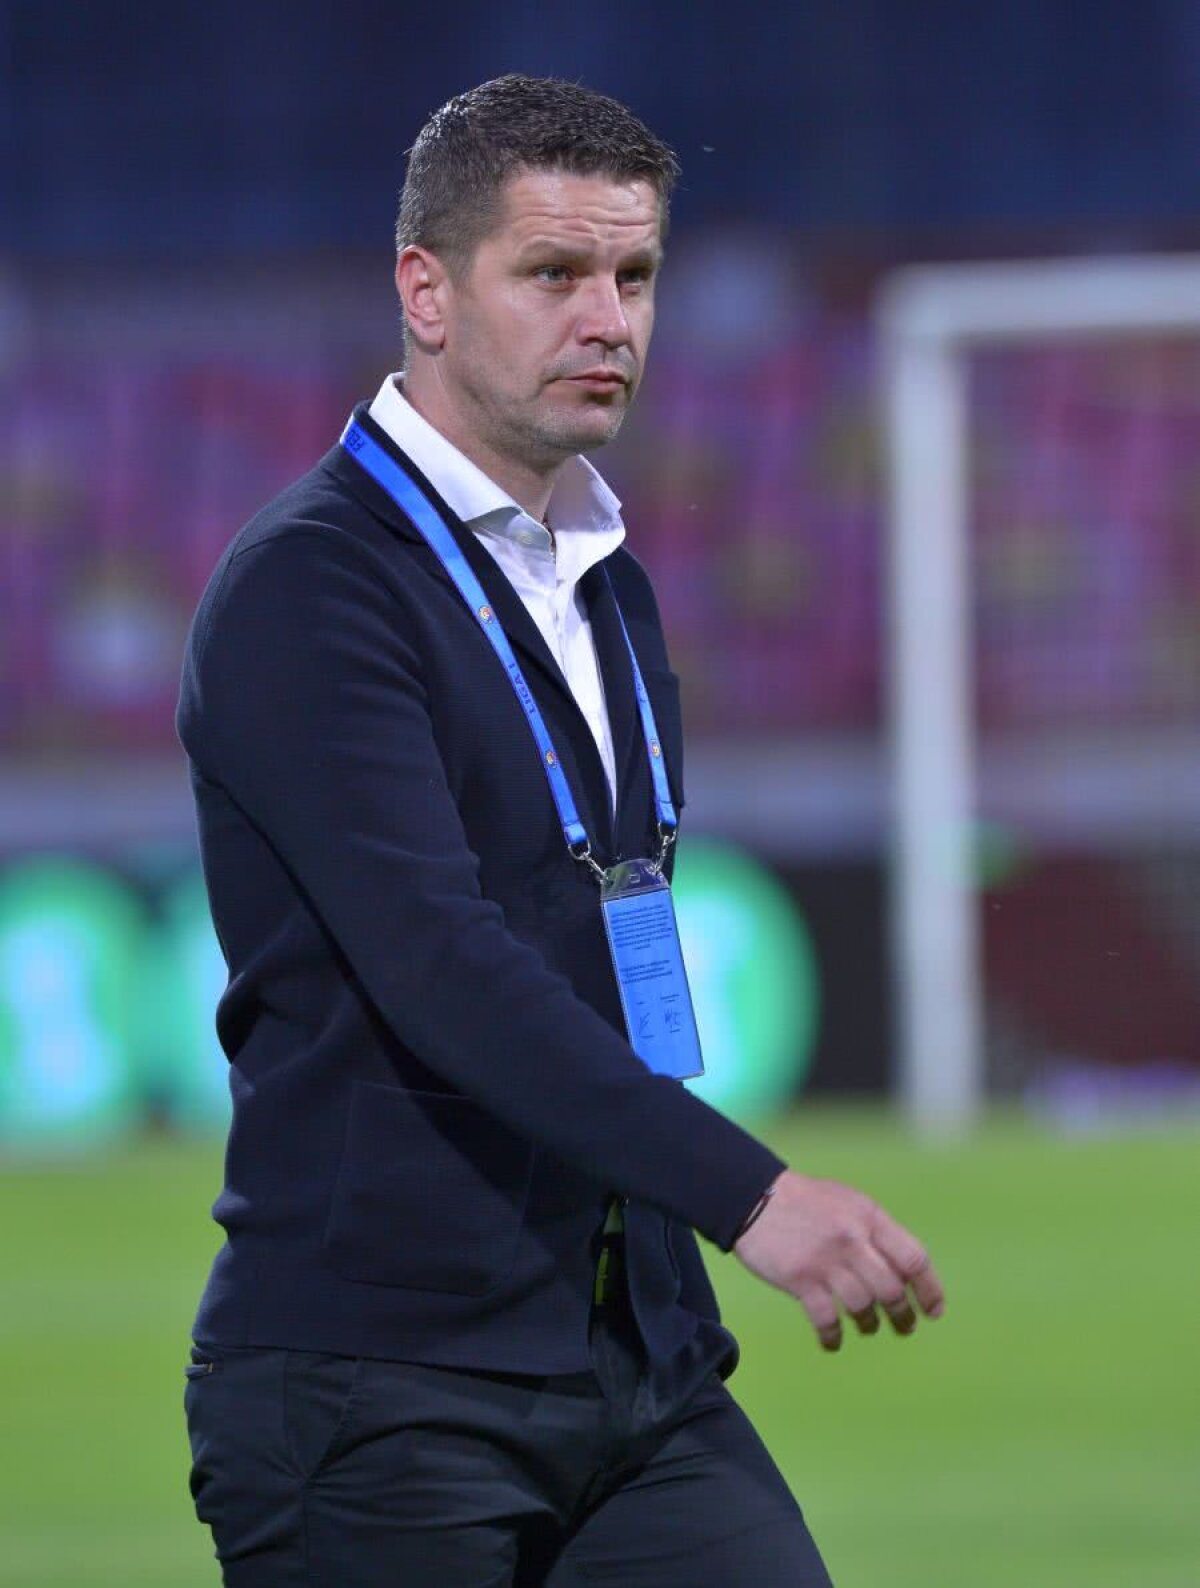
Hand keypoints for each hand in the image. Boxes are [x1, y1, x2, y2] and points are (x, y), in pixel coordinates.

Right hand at [733, 1170, 944, 1350]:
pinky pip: (826, 1319)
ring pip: (862, 1306)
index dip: (930, 1289)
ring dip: (869, 1323)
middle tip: (904, 1327)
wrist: (756, 1196)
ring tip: (867, 1326)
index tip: (934, 1310)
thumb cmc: (807, 1202)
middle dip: (902, 1315)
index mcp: (869, 1217)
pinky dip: (832, 1336)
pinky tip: (833, 1341)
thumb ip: (875, 1231)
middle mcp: (853, 1239)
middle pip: (891, 1289)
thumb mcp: (849, 1203)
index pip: (914, 1258)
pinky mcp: (800, 1278)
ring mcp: (826, 1260)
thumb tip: (903, 1270)